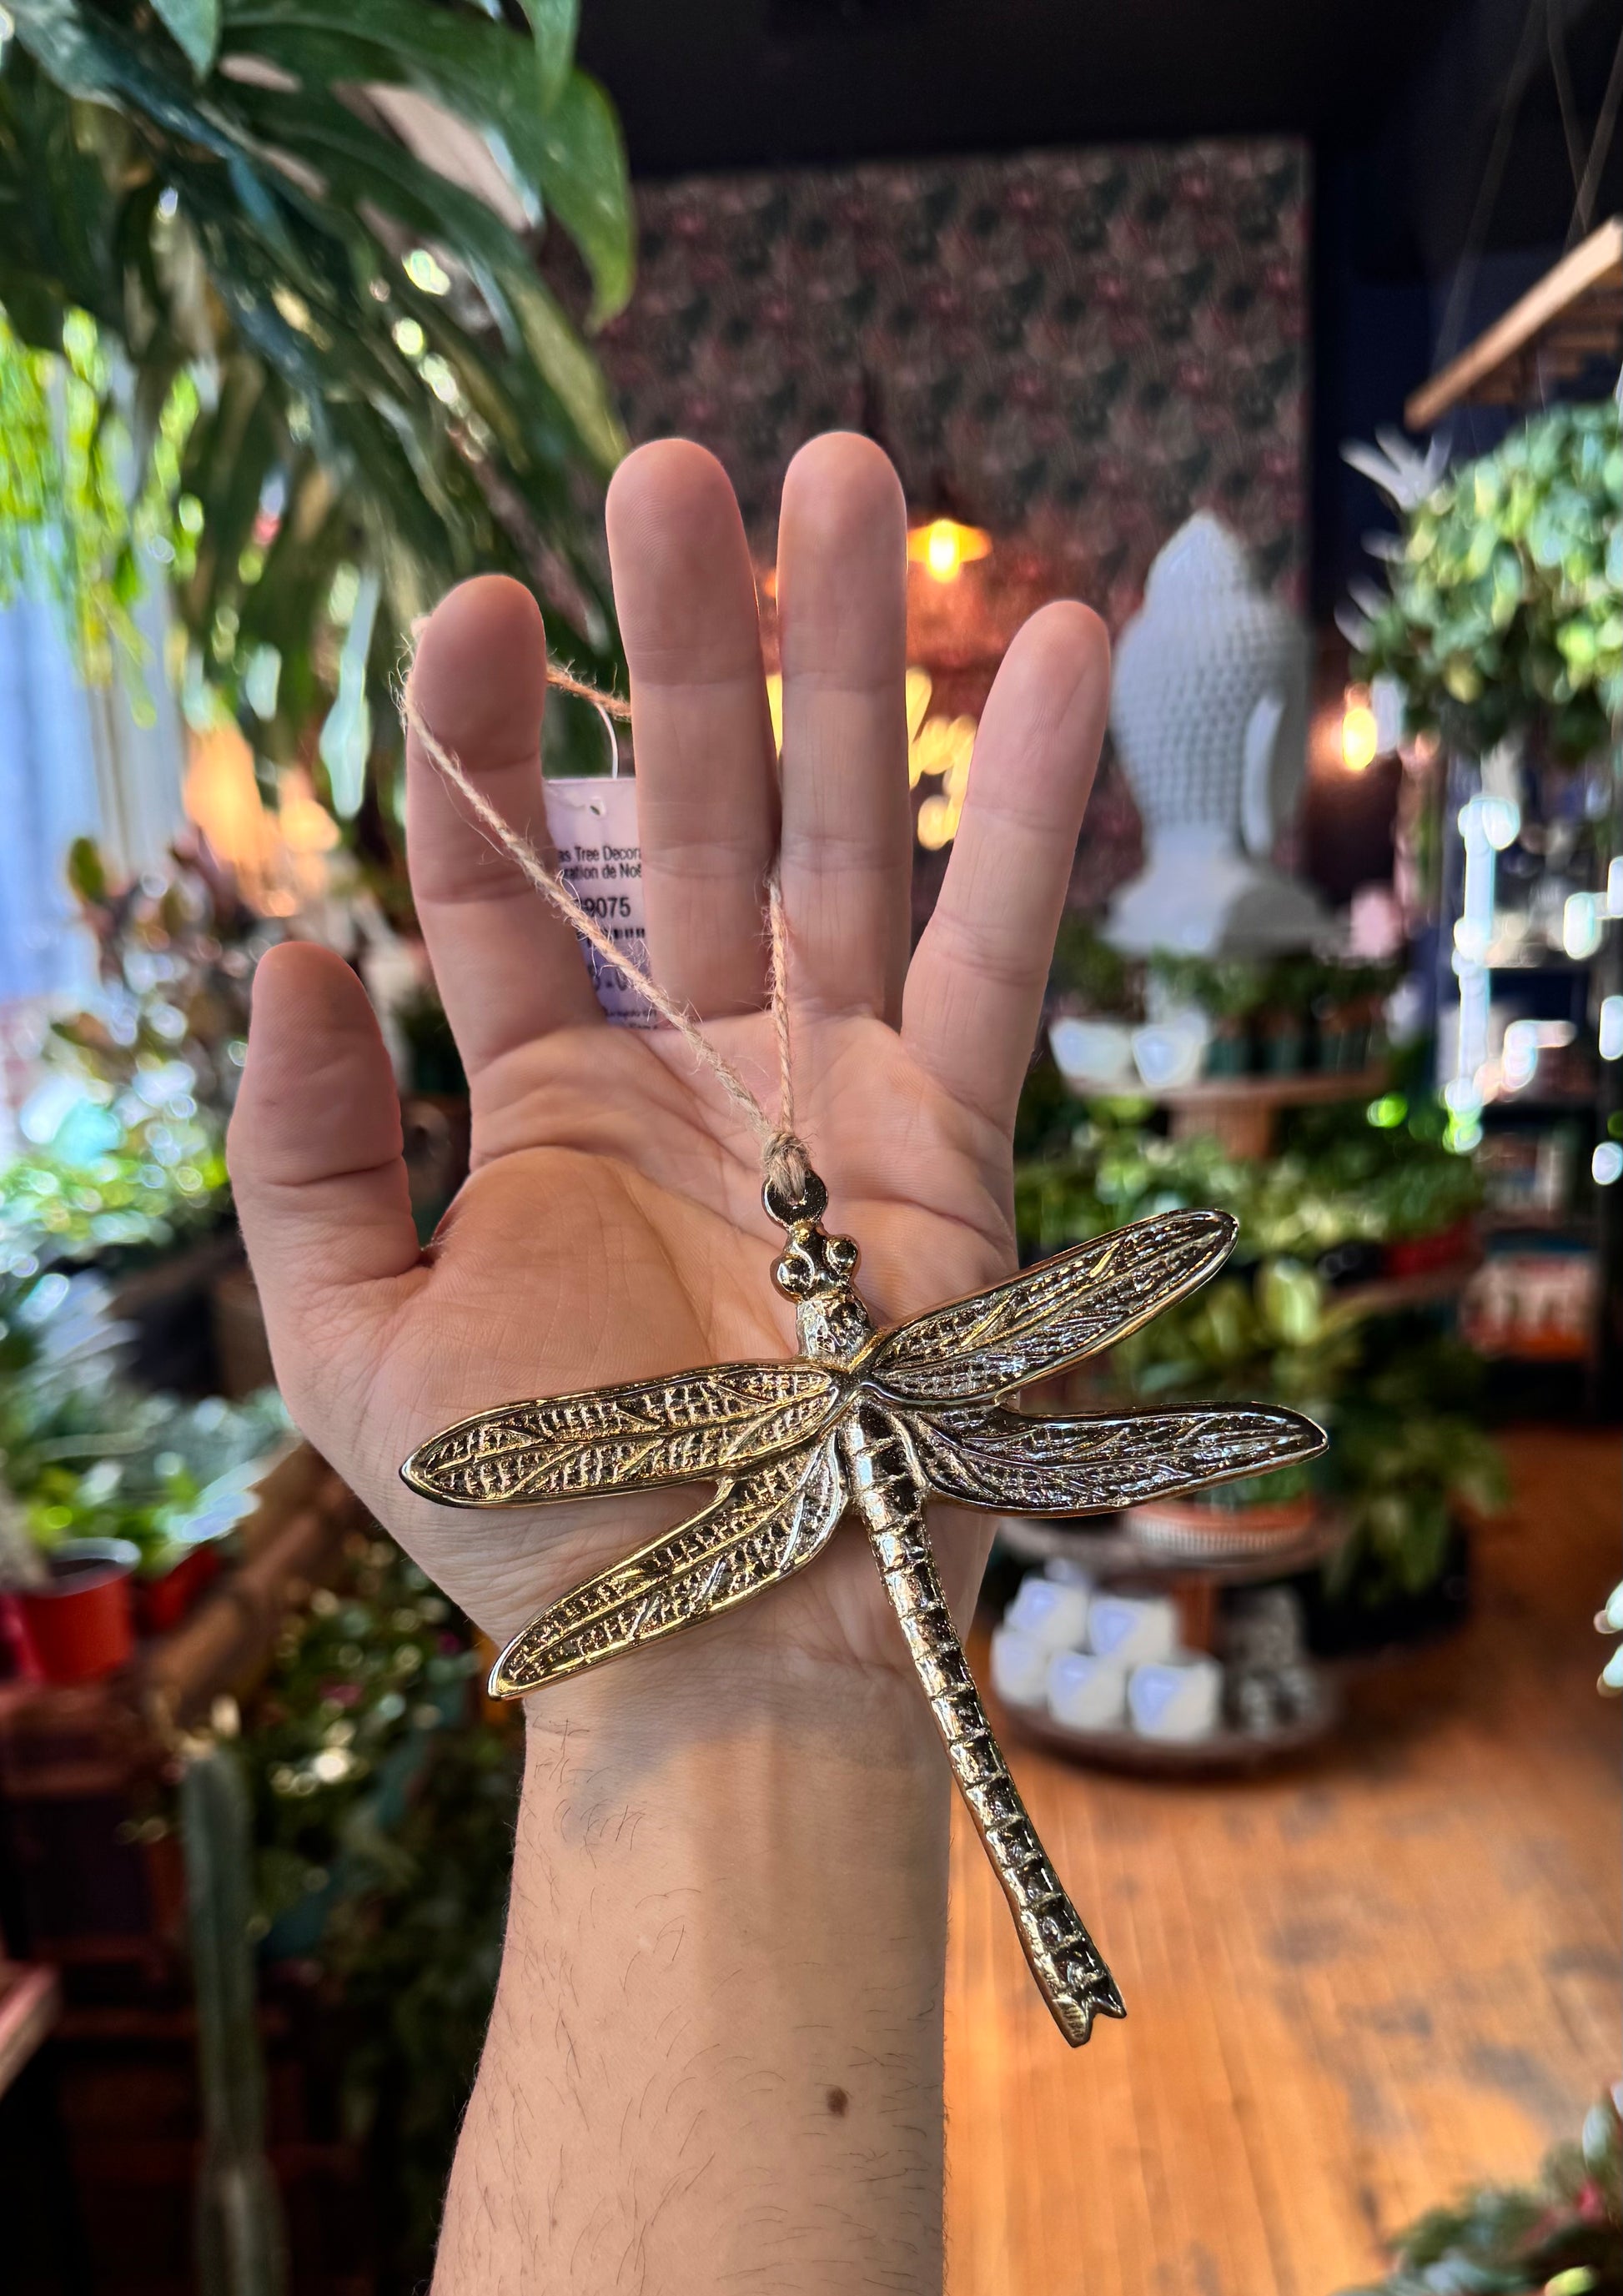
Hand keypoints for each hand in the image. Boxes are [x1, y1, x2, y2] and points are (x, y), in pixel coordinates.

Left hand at [229, 434, 1108, 1678]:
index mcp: (550, 1104)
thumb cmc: (533, 1524)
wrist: (719, 1656)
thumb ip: (303, 1150)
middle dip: (684, 640)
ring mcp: (831, 1093)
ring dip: (846, 664)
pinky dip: (1024, 804)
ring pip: (840, 837)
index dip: (485, 731)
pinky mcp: (955, 1140)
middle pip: (687, 811)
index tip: (474, 595)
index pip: (504, 873)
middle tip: (677, 462)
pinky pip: (995, 945)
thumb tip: (286, 950)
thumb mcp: (350, 1346)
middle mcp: (695, 1070)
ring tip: (840, 476)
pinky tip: (1043, 645)